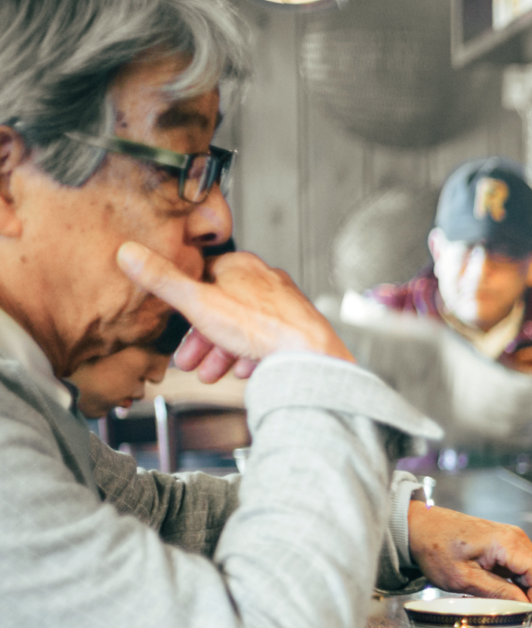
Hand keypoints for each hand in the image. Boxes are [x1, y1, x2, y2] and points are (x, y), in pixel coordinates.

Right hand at [117, 242, 352, 382]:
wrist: (307, 354)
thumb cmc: (259, 326)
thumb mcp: (199, 303)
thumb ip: (163, 281)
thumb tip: (129, 253)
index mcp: (240, 266)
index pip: (204, 277)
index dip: (186, 304)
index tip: (176, 326)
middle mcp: (265, 280)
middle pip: (223, 309)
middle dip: (203, 339)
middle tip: (189, 361)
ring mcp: (283, 304)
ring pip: (244, 328)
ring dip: (223, 353)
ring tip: (210, 374)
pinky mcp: (296, 328)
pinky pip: (266, 341)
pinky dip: (249, 356)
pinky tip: (242, 372)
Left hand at [407, 502, 531, 617]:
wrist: (422, 527)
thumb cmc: (436, 548)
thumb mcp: (463, 578)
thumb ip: (496, 592)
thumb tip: (523, 607)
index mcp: (508, 543)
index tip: (526, 618)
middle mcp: (516, 538)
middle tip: (524, 618)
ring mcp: (513, 539)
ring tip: (514, 609)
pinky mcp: (507, 544)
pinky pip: (526, 567)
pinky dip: (523, 584)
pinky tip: (507, 596)